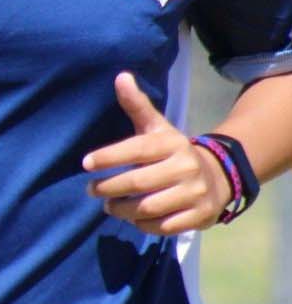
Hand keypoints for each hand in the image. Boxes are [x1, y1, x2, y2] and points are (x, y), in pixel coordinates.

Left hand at [82, 71, 229, 235]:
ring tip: (108, 206)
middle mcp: (186, 167)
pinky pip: (164, 226)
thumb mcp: (157, 127)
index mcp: (172, 143)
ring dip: (122, 209)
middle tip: (92, 190)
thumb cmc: (172, 151)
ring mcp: (195, 193)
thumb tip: (121, 76)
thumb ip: (137, 105)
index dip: (109, 157)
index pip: (136, 150)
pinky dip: (143, 225)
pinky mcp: (200, 216)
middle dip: (109, 188)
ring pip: (149, 207)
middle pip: (138, 183)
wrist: (218, 175)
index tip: (85, 164)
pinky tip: (133, 218)